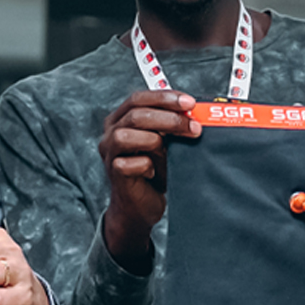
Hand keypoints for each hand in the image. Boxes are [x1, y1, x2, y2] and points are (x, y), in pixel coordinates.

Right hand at [98, 89, 199, 272]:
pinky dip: (149, 166)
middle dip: (169, 118)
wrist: (140, 206)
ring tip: (170, 153)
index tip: (189, 102)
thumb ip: (170, 126)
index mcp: (120, 119)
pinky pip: (133, 162)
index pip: (138, 98)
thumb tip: (194, 113)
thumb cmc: (152, 172)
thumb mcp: (164, 143)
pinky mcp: (114, 172)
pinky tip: (154, 173)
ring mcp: (110, 153)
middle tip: (193, 126)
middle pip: (136, 114)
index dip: (164, 97)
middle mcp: (110, 133)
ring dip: (157, 141)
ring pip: (127, 135)